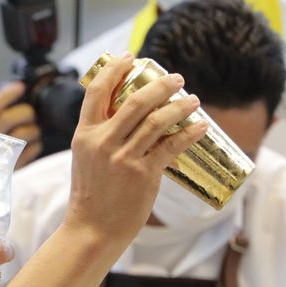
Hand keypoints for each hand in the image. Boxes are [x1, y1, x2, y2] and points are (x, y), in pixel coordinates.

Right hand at [0, 78, 41, 168]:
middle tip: (31, 113)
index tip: (20, 86)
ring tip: (34, 129)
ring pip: (22, 135)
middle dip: (24, 112)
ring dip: (33, 129)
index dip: (6, 95)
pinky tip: (34, 144)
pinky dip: (37, 145)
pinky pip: (31, 152)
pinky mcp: (10, 171)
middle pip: (7, 119)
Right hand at [65, 53, 208, 243]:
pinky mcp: (143, 174)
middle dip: (160, 85)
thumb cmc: (91, 196)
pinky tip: (200, 126)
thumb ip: (102, 136)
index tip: (129, 57)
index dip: (114, 69)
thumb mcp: (85, 159)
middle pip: (135, 101)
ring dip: (179, 106)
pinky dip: (189, 133)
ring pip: (156, 120)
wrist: (92, 229)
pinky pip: (171, 146)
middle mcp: (103, 142)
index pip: (96, 91)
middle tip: (176, 78)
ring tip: (193, 99)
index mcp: (85, 135)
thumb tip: (127, 116)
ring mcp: (123, 158)